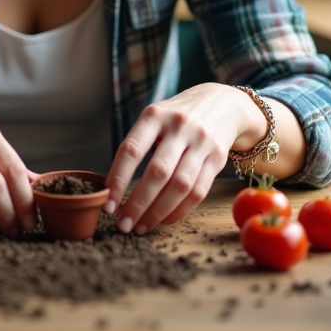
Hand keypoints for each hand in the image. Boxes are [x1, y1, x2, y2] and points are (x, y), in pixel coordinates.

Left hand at [103, 83, 264, 234]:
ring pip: (180, 186)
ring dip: (158, 212)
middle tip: (123, 225)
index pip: (131, 151)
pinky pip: (199, 191)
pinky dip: (179, 211)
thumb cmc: (175, 118)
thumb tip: (113, 189)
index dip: (118, 180)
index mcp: (154, 116)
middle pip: (158, 173)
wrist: (221, 103)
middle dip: (138, 204)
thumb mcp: (154, 119)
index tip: (108, 205)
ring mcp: (202, 141)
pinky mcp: (218, 157)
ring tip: (141, 227)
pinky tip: (164, 220)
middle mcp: (179, 126)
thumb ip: (136, 146)